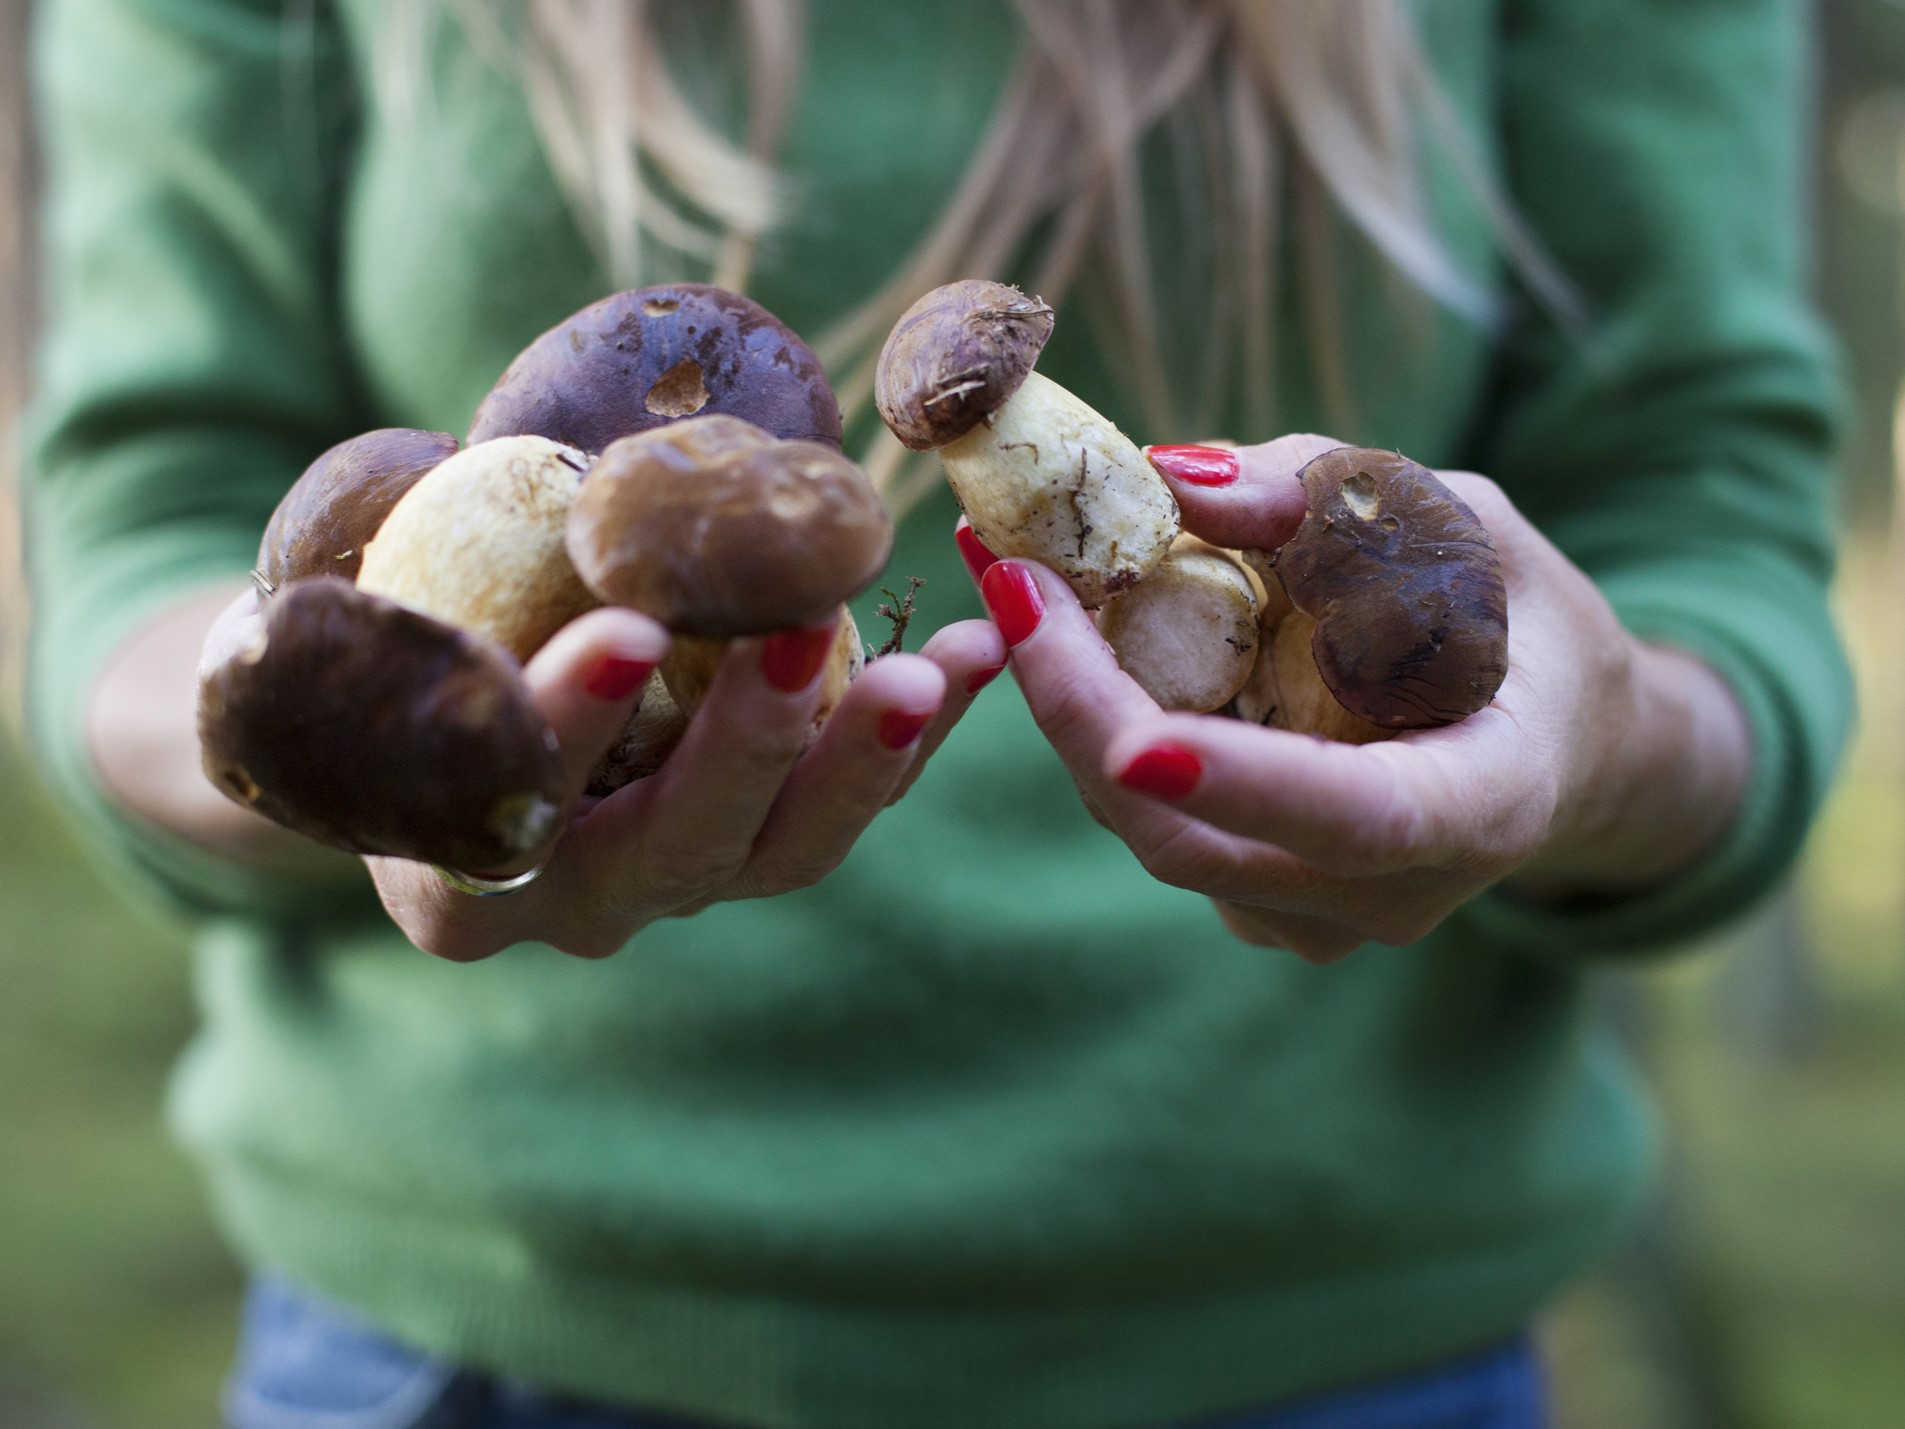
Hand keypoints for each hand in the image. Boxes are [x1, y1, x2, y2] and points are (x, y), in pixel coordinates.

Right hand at [366, 605, 1006, 961]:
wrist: (440, 728)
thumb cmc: (393, 649)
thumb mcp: (372, 614)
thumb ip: (397, 572)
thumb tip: (442, 457)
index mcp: (452, 876)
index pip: (514, 811)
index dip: (568, 728)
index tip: (628, 632)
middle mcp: (574, 902)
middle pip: (674, 851)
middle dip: (745, 746)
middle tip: (800, 634)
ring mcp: (676, 887)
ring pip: (784, 851)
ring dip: (864, 756)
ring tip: (934, 664)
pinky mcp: (759, 847)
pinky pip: (844, 804)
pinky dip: (909, 735)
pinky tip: (972, 648)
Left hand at [964, 434, 1751, 962]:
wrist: (1545, 733)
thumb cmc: (1514, 612)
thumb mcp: (1462, 520)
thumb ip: (1330, 498)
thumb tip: (1169, 478)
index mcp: (1483, 805)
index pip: (1357, 820)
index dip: (1243, 784)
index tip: (1134, 743)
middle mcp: (1390, 894)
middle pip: (1197, 840)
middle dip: (1084, 712)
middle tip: (1011, 581)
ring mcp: (1313, 915)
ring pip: (1151, 831)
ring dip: (1067, 709)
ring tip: (1014, 580)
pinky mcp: (1254, 899)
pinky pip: (1151, 820)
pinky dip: (1094, 727)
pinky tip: (1061, 635)